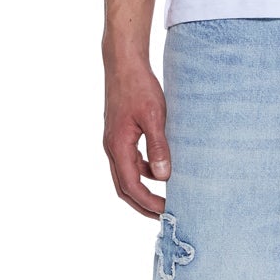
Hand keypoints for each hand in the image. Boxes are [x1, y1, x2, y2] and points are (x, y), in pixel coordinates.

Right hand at [104, 53, 170, 217]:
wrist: (124, 64)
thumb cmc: (139, 87)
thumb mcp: (153, 116)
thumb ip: (158, 147)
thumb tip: (163, 176)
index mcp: (118, 146)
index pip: (131, 186)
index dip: (148, 203)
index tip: (167, 211)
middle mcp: (112, 147)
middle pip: (123, 187)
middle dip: (142, 204)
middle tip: (163, 215)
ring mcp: (114, 141)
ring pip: (125, 175)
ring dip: (142, 189)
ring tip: (163, 198)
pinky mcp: (120, 134)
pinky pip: (130, 161)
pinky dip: (142, 171)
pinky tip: (159, 169)